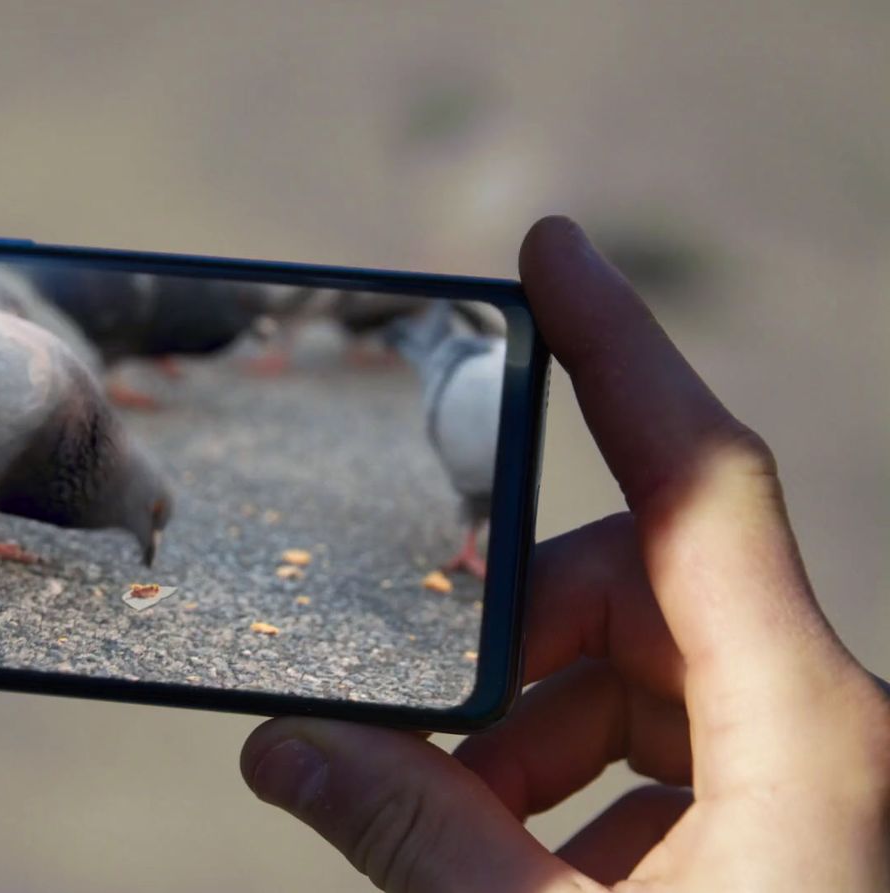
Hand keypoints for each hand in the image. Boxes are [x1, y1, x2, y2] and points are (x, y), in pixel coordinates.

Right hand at [239, 218, 889, 890]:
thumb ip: (415, 838)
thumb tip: (281, 751)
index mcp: (815, 732)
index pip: (699, 485)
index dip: (618, 352)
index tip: (546, 251)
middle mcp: (835, 731)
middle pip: (644, 599)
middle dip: (510, 658)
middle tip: (413, 756)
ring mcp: (824, 782)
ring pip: (652, 686)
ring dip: (533, 746)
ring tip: (463, 850)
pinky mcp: (803, 832)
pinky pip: (678, 761)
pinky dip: (581, 800)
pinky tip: (527, 880)